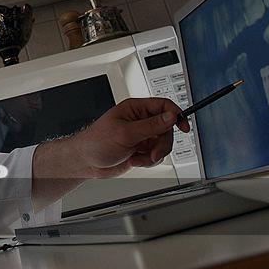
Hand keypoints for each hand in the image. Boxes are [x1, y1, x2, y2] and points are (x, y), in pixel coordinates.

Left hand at [73, 98, 190, 178]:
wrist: (86, 162)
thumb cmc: (96, 142)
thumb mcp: (125, 133)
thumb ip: (151, 126)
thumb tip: (171, 116)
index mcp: (135, 109)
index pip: (163, 106)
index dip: (176, 114)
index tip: (183, 126)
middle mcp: (140, 121)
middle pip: (167, 128)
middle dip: (162, 143)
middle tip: (153, 153)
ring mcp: (141, 136)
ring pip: (163, 143)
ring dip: (155, 154)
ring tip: (140, 158)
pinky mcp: (140, 150)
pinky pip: (156, 155)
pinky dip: (149, 161)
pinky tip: (135, 160)